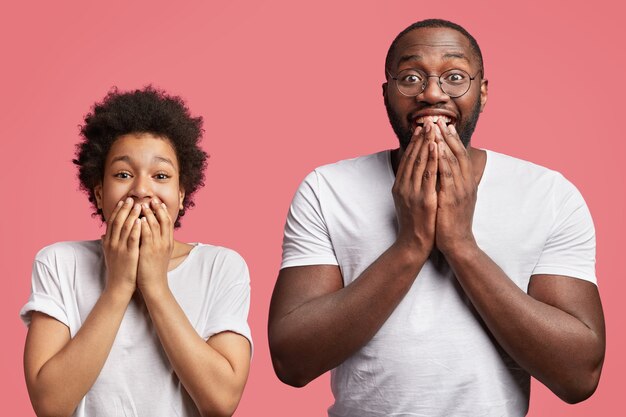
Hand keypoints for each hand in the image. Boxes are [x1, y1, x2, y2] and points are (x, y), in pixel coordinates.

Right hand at [101, 197, 140, 295]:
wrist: (119, 286)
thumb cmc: (117, 270)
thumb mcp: (110, 255)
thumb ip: (107, 243)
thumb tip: (103, 234)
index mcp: (108, 242)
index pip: (112, 222)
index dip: (118, 211)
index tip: (123, 201)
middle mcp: (112, 243)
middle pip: (118, 222)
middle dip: (125, 209)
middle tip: (131, 199)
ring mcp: (120, 249)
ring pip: (125, 228)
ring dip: (132, 215)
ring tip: (138, 205)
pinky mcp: (129, 254)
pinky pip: (132, 239)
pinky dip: (135, 229)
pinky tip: (140, 221)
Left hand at [137, 198, 173, 294]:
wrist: (154, 285)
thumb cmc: (153, 269)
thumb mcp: (157, 253)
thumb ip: (154, 242)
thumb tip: (149, 232)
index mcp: (168, 242)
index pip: (168, 222)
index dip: (163, 211)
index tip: (157, 202)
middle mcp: (165, 243)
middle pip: (164, 221)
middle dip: (158, 209)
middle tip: (151, 199)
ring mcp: (158, 247)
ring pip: (155, 225)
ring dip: (149, 214)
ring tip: (143, 204)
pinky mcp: (149, 251)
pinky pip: (147, 235)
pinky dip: (144, 225)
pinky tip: (138, 218)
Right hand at [391, 124, 437, 255]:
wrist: (414, 244)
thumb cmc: (415, 224)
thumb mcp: (409, 201)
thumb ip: (411, 186)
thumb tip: (417, 173)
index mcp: (399, 187)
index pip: (407, 160)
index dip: (413, 143)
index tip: (420, 128)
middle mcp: (404, 187)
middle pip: (412, 157)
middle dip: (420, 138)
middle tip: (428, 121)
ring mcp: (412, 193)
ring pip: (419, 162)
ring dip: (426, 143)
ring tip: (432, 128)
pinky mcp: (423, 199)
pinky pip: (428, 175)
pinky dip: (431, 159)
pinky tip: (436, 147)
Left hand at [433, 119, 477, 254]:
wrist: (457, 243)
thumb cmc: (452, 221)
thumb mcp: (455, 199)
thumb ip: (453, 184)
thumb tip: (447, 171)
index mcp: (466, 183)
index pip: (461, 155)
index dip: (453, 139)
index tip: (445, 125)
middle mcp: (466, 184)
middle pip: (458, 154)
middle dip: (449, 136)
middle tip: (440, 120)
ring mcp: (460, 191)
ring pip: (454, 162)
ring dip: (445, 144)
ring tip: (437, 129)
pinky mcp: (452, 199)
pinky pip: (447, 176)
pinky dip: (442, 161)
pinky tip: (436, 150)